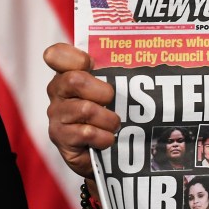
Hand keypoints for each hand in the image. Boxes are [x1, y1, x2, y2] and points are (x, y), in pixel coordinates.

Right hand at [44, 43, 120, 180]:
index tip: (90, 64)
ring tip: (114, 125)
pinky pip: (87, 133)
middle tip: (112, 101)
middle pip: (75, 80)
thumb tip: (152, 55)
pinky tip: (106, 139)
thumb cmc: (111, 113)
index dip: (74, 57)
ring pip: (86, 109)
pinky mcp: (60, 137)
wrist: (106, 153)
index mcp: (69, 73)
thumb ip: (119, 72)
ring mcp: (56, 114)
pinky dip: (104, 137)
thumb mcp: (115, 89)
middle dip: (103, 92)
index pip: (56, 55)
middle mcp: (57, 91)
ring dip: (109, 119)